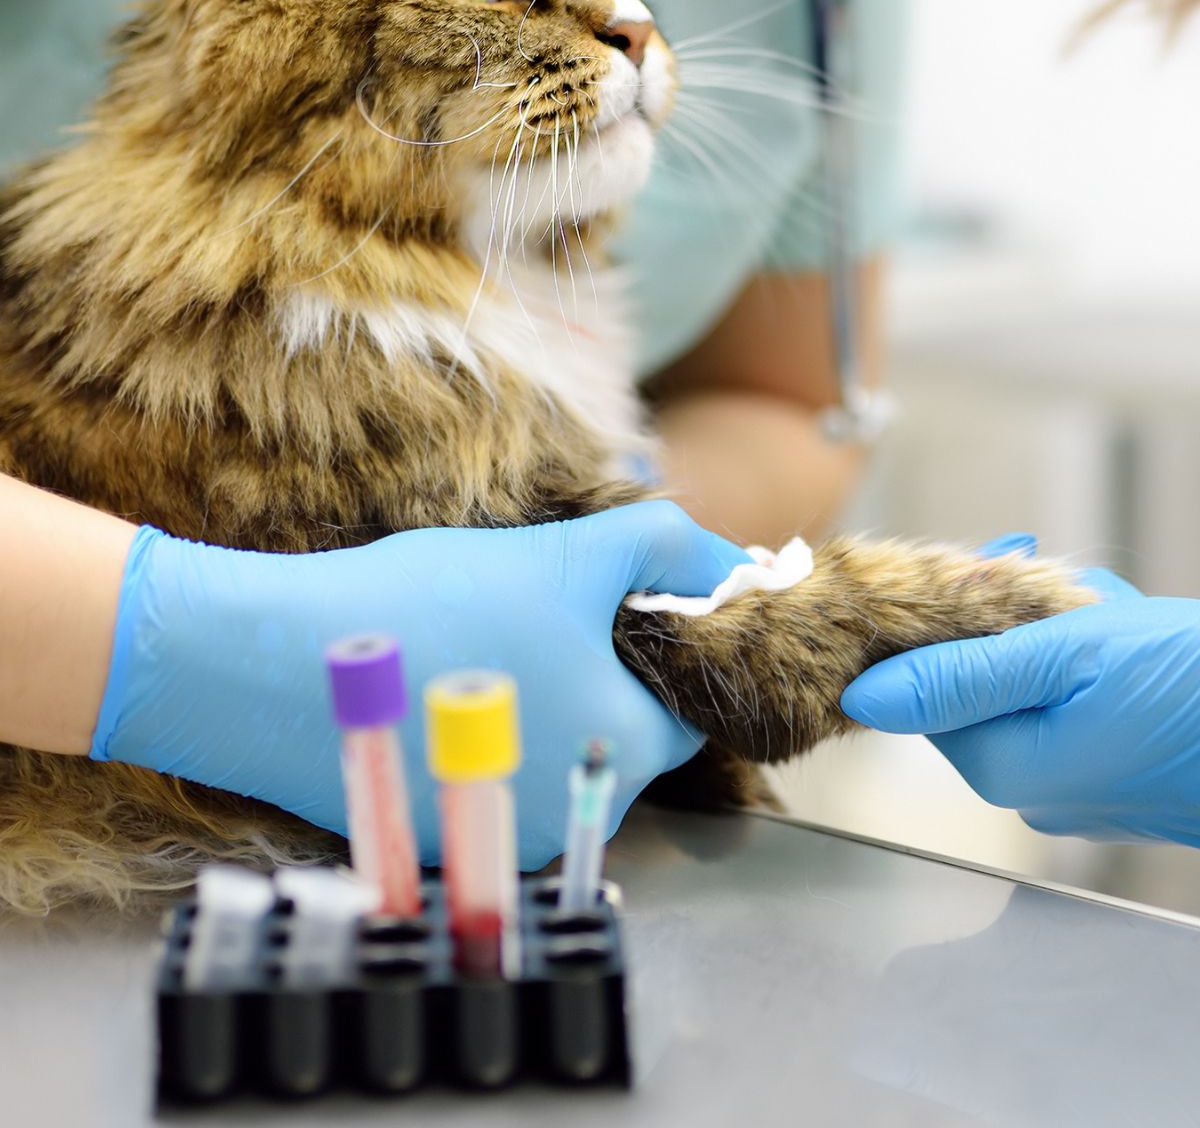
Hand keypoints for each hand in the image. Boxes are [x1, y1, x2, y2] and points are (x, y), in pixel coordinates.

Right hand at [90, 502, 750, 867]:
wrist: (274, 663)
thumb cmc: (435, 603)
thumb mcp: (565, 554)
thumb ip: (663, 548)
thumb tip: (735, 563)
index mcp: (621, 750)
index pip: (687, 708)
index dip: (663, 648)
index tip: (617, 606)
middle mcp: (574, 814)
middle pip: (620, 734)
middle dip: (595, 672)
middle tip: (537, 610)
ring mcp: (502, 836)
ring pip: (554, 753)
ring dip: (537, 700)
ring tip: (479, 640)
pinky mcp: (440, 840)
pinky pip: (490, 779)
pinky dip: (478, 736)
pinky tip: (435, 681)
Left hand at [840, 538, 1199, 844]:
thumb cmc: (1195, 691)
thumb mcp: (1068, 657)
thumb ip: (959, 677)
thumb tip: (863, 696)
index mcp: (1006, 767)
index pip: (917, 693)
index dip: (934, 628)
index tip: (968, 582)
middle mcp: (1035, 794)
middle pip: (976, 688)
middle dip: (1009, 629)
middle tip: (1062, 598)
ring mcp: (1084, 793)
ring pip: (1031, 689)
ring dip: (1057, 640)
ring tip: (1110, 619)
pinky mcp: (1123, 781)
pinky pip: (1077, 708)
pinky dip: (1094, 668)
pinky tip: (1132, 642)